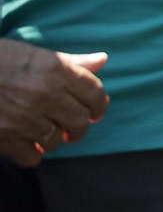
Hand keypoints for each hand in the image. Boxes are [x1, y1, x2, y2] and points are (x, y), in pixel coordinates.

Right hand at [0, 39, 108, 166]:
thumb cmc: (0, 59)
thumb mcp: (36, 54)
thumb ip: (72, 61)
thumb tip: (103, 60)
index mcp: (56, 70)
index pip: (94, 92)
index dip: (99, 105)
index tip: (95, 111)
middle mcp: (45, 94)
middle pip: (79, 120)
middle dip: (79, 127)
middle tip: (73, 128)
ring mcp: (24, 117)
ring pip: (55, 141)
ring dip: (54, 140)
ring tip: (47, 134)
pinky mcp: (4, 137)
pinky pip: (31, 157)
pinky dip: (32, 154)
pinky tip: (27, 145)